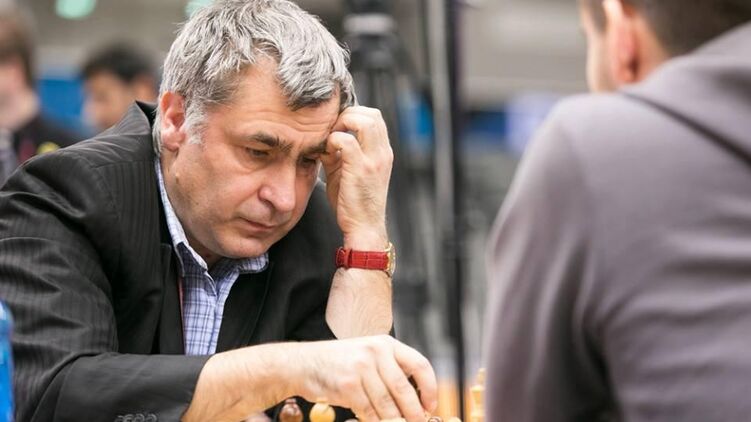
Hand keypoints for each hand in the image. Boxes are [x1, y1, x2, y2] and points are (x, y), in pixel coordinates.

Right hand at [298, 335, 437, 421]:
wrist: (304, 363)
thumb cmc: (339, 363)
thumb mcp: (368, 356)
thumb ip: (390, 371)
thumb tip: (415, 400)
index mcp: (386, 344)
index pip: (419, 365)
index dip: (430, 388)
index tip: (430, 405)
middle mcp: (375, 352)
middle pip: (404, 388)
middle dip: (414, 411)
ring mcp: (361, 367)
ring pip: (387, 403)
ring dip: (395, 420)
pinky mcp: (348, 384)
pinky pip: (369, 411)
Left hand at [321, 106, 392, 248]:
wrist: (364, 228)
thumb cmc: (354, 203)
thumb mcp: (349, 172)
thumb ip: (339, 153)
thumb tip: (323, 139)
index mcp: (382, 152)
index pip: (373, 117)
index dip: (353, 116)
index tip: (336, 129)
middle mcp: (382, 152)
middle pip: (371, 113)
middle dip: (347, 116)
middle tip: (331, 132)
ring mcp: (374, 159)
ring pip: (363, 120)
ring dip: (341, 124)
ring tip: (330, 141)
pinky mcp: (361, 168)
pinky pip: (345, 140)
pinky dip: (332, 141)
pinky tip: (325, 155)